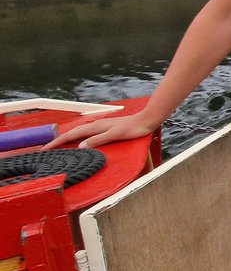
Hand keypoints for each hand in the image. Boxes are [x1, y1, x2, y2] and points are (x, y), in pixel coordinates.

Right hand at [44, 114, 158, 149]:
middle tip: (46, 149)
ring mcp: (100, 126)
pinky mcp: (106, 128)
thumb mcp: (115, 135)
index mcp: (95, 127)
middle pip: (72, 133)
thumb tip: (81, 146)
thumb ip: (98, 140)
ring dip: (67, 139)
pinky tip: (80, 142)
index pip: (72, 135)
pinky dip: (78, 138)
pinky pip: (86, 134)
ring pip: (79, 133)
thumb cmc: (132, 129)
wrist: (146, 121)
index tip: (45, 148)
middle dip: (58, 141)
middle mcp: (95, 125)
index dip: (58, 142)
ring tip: (58, 146)